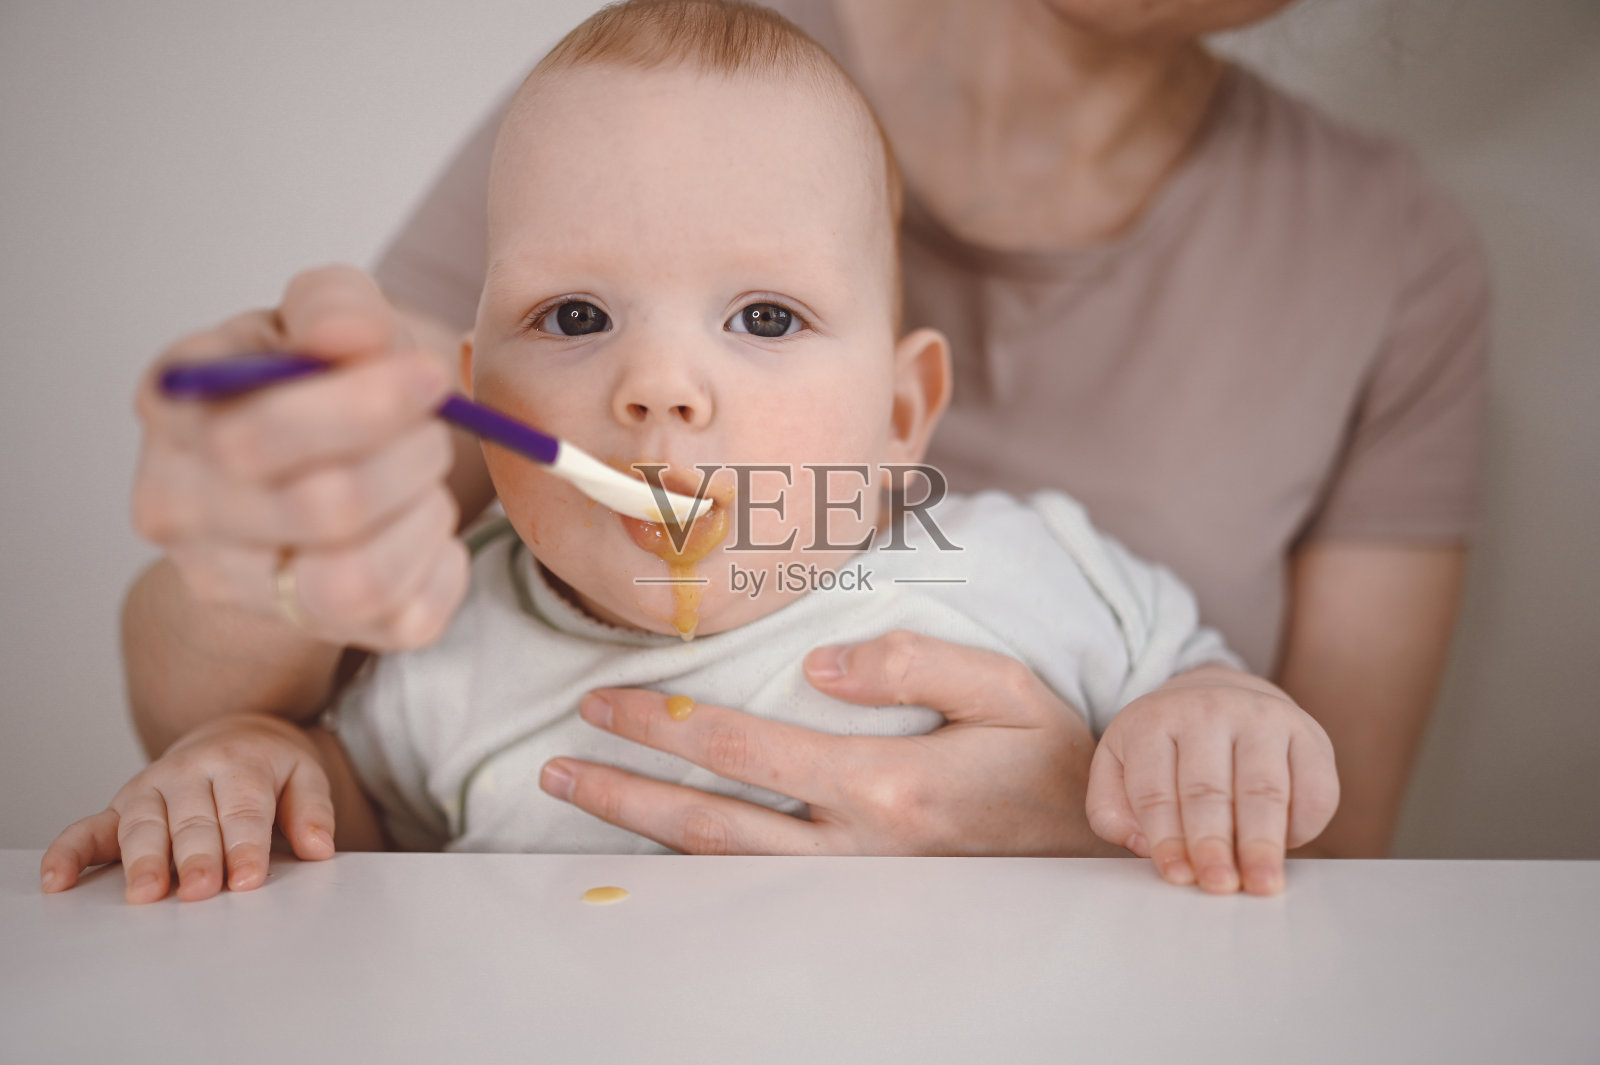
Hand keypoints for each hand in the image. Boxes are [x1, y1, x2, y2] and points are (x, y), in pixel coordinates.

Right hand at [39, 714, 336, 902]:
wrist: (236, 733)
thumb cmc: (272, 767)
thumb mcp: (305, 774)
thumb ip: (313, 810)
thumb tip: (319, 848)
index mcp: (239, 763)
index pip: (244, 810)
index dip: (246, 847)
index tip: (248, 880)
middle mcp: (189, 772)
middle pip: (192, 821)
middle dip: (197, 857)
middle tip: (202, 892)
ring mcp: (151, 788)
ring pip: (142, 825)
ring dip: (143, 860)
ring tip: (146, 895)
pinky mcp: (121, 806)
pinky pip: (90, 828)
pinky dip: (70, 851)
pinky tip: (58, 879)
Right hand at [132, 265, 468, 651]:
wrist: (297, 470)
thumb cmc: (309, 381)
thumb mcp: (316, 317)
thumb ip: (335, 306)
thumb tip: (353, 336)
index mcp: (175, 407)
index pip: (257, 434)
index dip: (360, 409)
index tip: (427, 377)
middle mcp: (180, 506)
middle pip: (323, 507)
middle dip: (410, 456)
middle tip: (434, 428)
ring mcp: (235, 582)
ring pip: (357, 580)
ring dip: (424, 517)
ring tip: (426, 478)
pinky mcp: (311, 631)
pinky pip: (404, 620)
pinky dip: (441, 565)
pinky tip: (426, 526)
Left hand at [538, 631, 1120, 855]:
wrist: (1091, 852)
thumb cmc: (1047, 760)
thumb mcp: (1004, 690)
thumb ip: (914, 664)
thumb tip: (820, 662)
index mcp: (882, 785)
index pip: (743, 750)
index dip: (664, 724)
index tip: (605, 701)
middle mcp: (852, 847)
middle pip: (709, 822)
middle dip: (625, 788)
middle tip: (556, 763)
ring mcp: (850, 885)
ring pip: (722, 865)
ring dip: (641, 830)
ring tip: (577, 798)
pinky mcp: (858, 901)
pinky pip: (755, 887)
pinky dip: (691, 868)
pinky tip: (650, 847)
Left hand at [1084, 665, 1339, 894]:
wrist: (1222, 695)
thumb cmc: (1166, 747)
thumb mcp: (1120, 763)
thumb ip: (1111, 808)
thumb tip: (1141, 845)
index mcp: (1153, 720)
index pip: (1155, 789)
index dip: (1166, 838)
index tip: (1177, 876)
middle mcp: (1209, 710)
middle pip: (1209, 789)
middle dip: (1213, 843)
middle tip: (1219, 885)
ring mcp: (1263, 718)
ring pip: (1264, 789)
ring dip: (1261, 841)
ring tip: (1260, 882)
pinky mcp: (1308, 733)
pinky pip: (1312, 786)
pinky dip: (1302, 825)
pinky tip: (1286, 847)